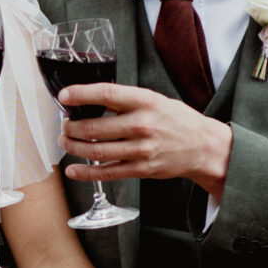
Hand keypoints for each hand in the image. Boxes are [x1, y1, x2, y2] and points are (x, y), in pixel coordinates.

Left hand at [61, 83, 233, 196]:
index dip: (81, 94)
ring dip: (74, 147)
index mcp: (145, 101)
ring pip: (97, 151)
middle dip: (72, 127)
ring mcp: (141, 149)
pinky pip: (107, 172)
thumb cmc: (176, 120)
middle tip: (64, 125)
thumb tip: (92, 100)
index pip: (106, 94)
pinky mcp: (141, 169)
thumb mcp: (155, 100)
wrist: (203, 147)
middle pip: (94, 127)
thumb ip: (127, 101)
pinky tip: (73, 170)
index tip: (64, 96)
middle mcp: (142, 125)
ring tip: (66, 142)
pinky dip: (86, 173)